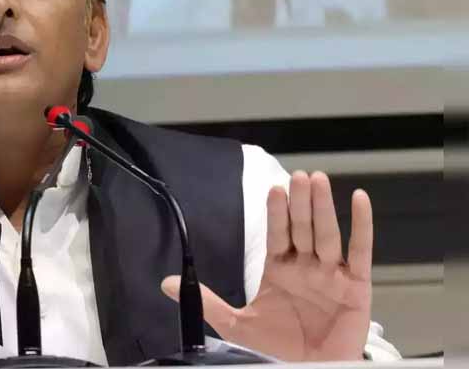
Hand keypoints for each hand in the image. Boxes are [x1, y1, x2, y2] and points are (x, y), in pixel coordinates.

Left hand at [162, 171, 372, 361]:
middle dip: (300, 203)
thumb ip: (208, 300)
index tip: (274, 189)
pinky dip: (362, 226)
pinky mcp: (356, 288)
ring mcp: (332, 275)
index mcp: (279, 270)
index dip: (276, 213)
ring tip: (318, 181)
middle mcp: (306, 267)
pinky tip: (360, 200)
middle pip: (303, 228)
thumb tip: (165, 283)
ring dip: (323, 208)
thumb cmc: (277, 351)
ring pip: (327, 235)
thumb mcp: (237, 324)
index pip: (277, 235)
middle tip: (299, 176)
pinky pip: (361, 253)